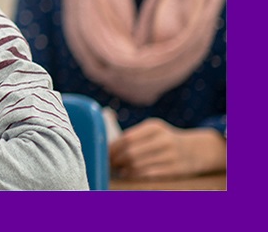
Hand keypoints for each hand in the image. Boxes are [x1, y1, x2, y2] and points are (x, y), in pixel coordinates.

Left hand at [109, 118, 226, 179]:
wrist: (198, 149)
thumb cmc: (165, 140)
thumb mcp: (153, 130)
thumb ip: (133, 135)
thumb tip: (107, 146)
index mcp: (154, 127)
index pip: (127, 138)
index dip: (113, 148)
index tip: (104, 153)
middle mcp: (163, 140)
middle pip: (131, 153)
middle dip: (116, 160)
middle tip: (109, 163)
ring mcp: (171, 155)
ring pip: (138, 165)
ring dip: (124, 169)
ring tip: (117, 169)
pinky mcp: (175, 169)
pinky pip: (149, 174)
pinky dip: (134, 175)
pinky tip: (128, 174)